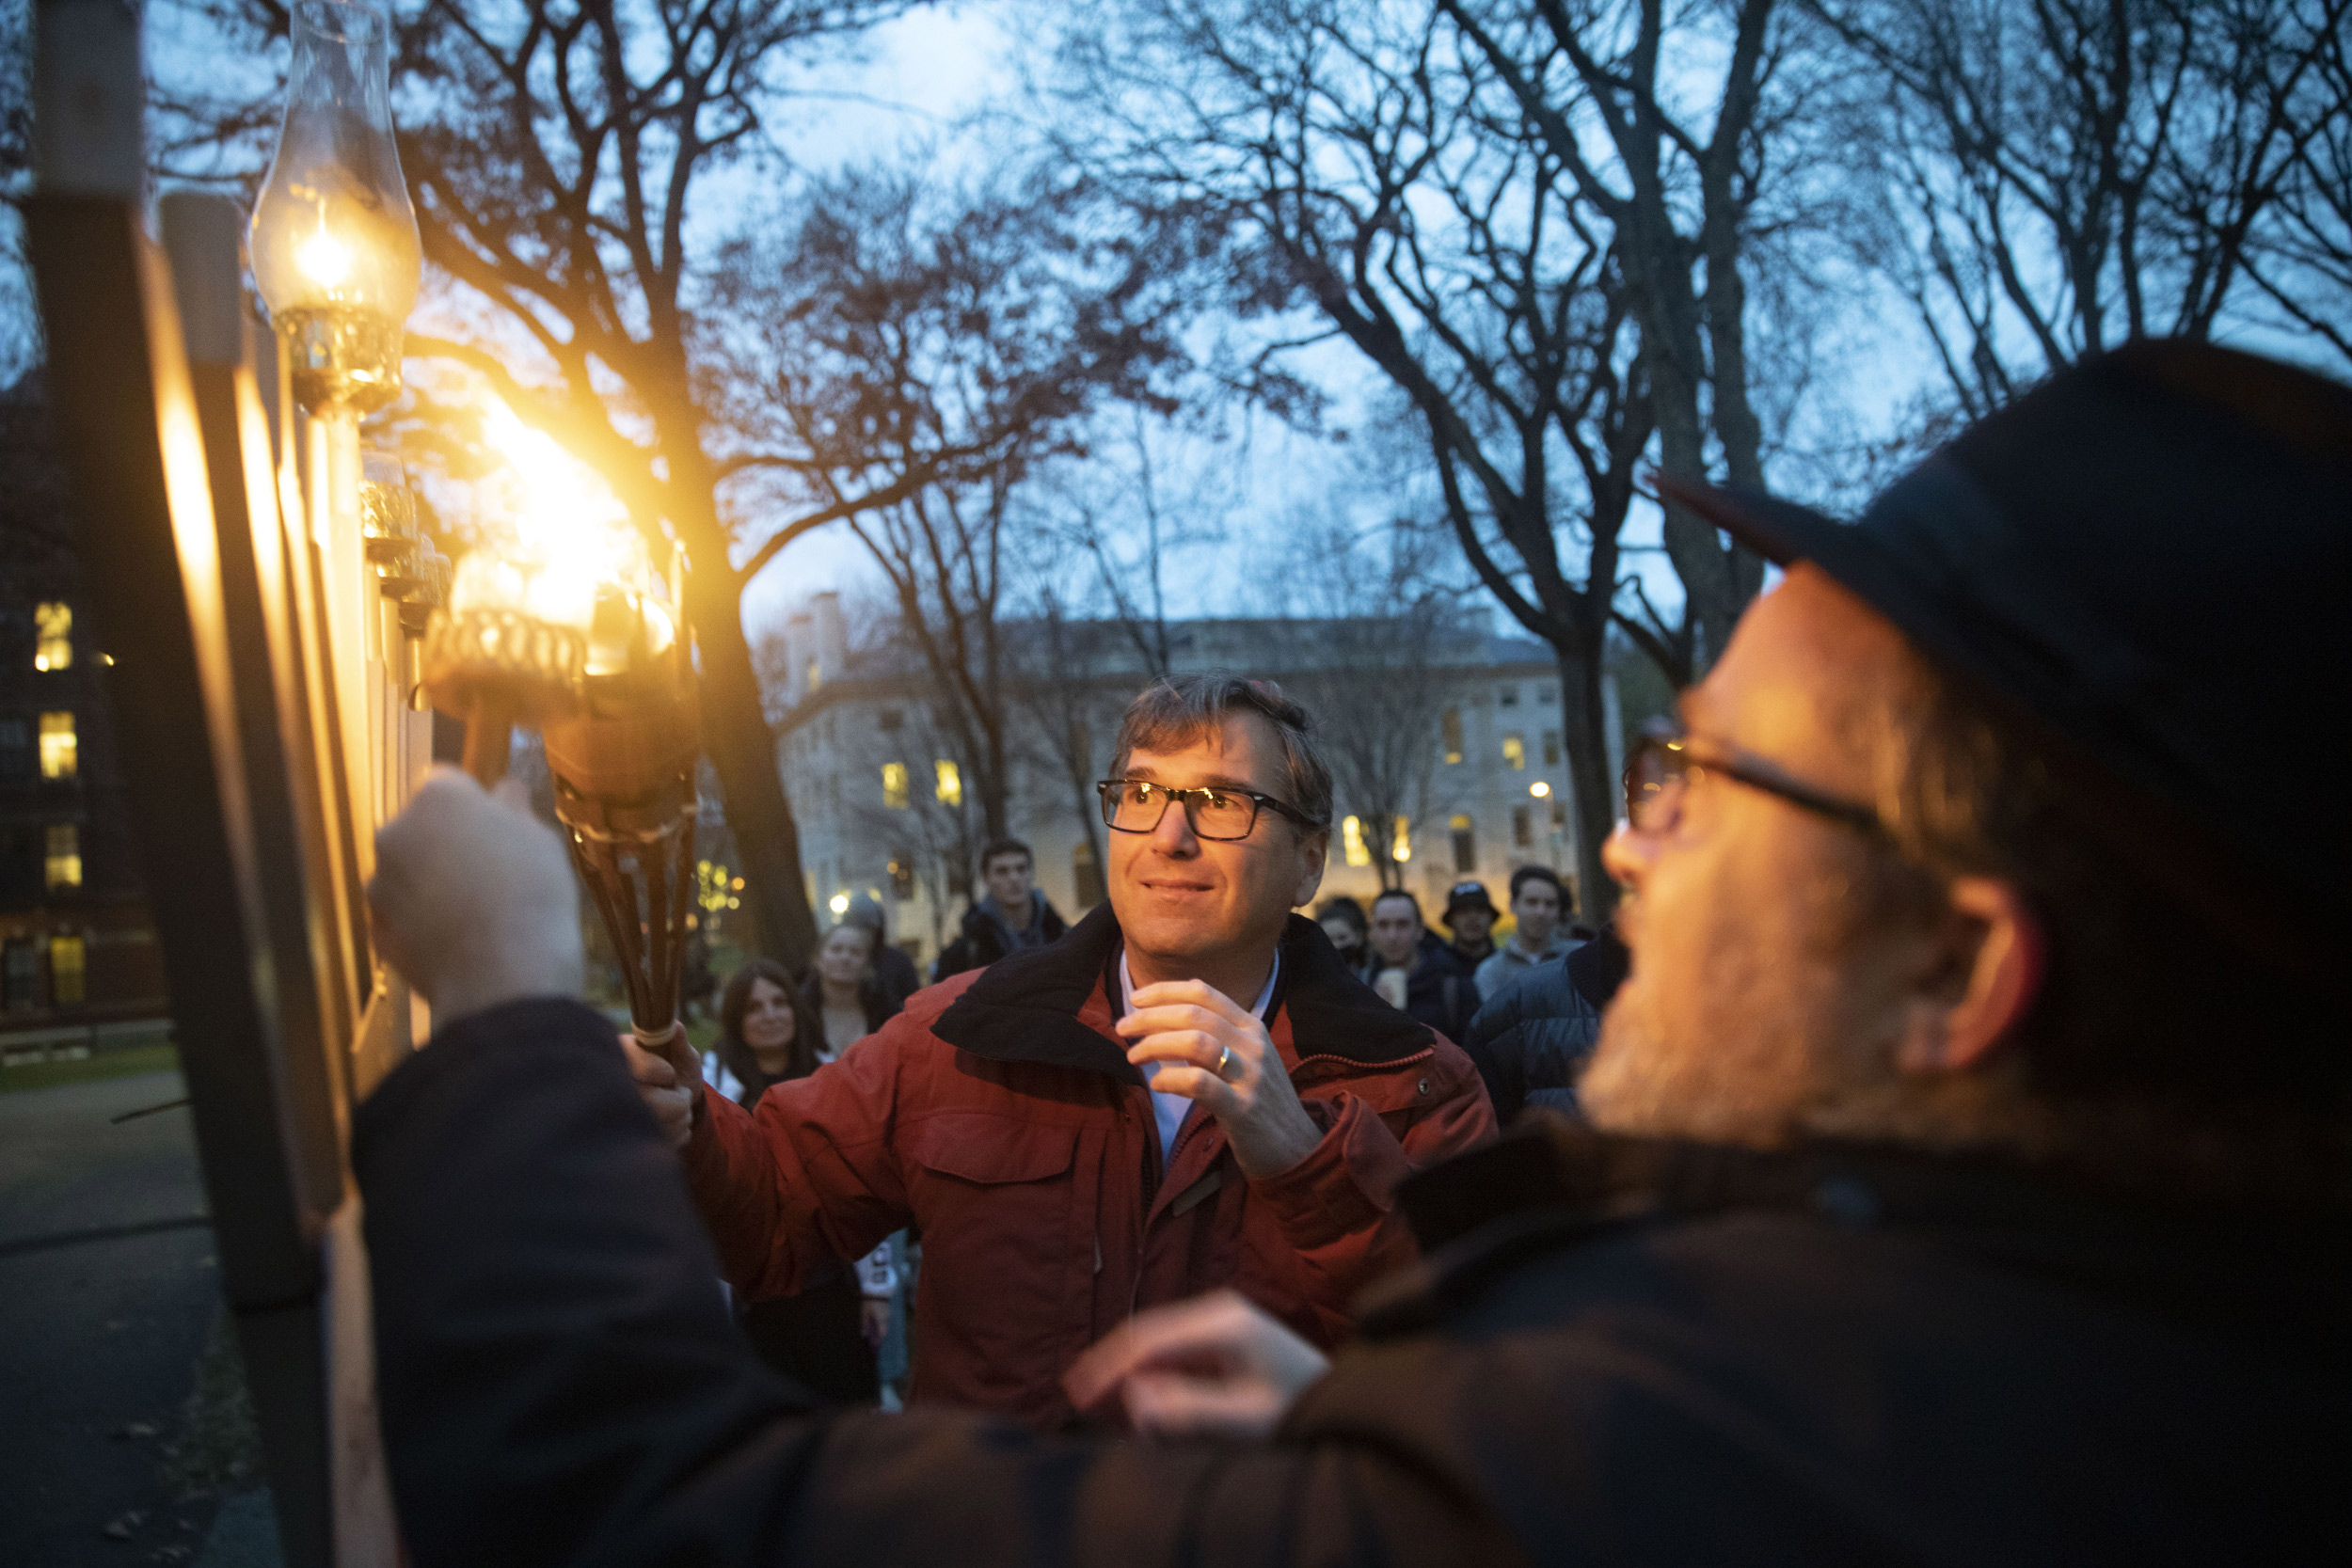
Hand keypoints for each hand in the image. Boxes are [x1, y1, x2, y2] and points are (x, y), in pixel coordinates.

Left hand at [369, 770, 582, 1027]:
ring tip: (474, 914)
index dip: (474, 803)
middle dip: (446, 843)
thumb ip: (513, 808)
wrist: (503, 979)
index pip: (447, 780)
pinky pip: (401, 915)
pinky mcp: (375, 932)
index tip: (499, 828)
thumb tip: (503, 792)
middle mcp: (394, 834)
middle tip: (489, 872)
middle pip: (421, 828)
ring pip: (407, 872)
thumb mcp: (541, 840)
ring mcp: (378, 886)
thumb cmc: (532, 895)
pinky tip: (456, 942)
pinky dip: (421, 922)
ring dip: (430, 883)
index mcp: (437, 800)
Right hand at [620, 1025, 700, 1150]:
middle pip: (646, 1100)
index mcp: (619, 1056)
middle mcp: (610, 1085)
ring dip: (681, 1120)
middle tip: (683, 1095)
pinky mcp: (625, 1140)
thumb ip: (679, 1041)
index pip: (633, 1065)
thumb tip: (677, 1027)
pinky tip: (675, 1126)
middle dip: (677, 1102)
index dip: (657, 1071)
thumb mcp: (681, 1053)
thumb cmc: (677, 1070)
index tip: (669, 1074)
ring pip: (654, 1125)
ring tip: (681, 1110)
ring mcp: (615, 1116)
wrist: (678, 1104)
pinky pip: (660, 1142)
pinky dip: (678, 1136)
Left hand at [860, 1298, 891, 1350]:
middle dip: (880, 1336)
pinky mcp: (886, 1307)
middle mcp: (887, 1317)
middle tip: (874, 1341)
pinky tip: (875, 1323)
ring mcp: (888, 1312)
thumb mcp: (864, 1313)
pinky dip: (880, 1323)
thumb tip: (864, 1335)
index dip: (880, 1341)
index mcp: (882, 1320)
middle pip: (884, 1329)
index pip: (882, 1334)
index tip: (876, 1347)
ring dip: (880, 1329)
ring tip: (874, 1333)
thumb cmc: (869, 1301)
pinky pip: (884, 1318)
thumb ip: (864, 1324)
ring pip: (884, 1324)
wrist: (876, 1287)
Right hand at [1063, 1290, 1329, 1439]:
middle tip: (1081, 1400)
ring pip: (1157, 1342)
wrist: (1343, 1401)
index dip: (1107, 1368)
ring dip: (1132, 1374)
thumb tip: (1133, 1402)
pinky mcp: (1222, 1333)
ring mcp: (1221, 1318)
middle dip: (1113, 1369)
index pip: (1147, 1340)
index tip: (1078, 1395)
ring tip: (1108, 1405)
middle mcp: (1219, 1309)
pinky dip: (1152, 1374)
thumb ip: (1189, 1412)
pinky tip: (1141, 1398)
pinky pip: (1174, 1350)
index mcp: (1224, 1322)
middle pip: (1146, 1334)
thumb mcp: (1246, 1421)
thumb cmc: (1299, 1411)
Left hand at [1117, 979, 1322, 1176]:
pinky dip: (1171, 1079)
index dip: (1164, 991)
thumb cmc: (1262, 1102)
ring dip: (1155, 1044)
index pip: (1204, 992)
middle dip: (1150, 1017)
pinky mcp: (1242, 1108)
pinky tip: (1156, 1083)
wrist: (1297, 1147)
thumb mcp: (1246, 1059)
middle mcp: (1253, 1044)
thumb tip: (1164, 1021)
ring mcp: (1249, 1075)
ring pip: (1195, 1042)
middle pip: (1193, 1014)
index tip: (1134, 999)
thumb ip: (1216, 1037)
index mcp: (1252, 1026)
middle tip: (1122, 1028)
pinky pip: (1199, 1083)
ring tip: (1133, 1056)